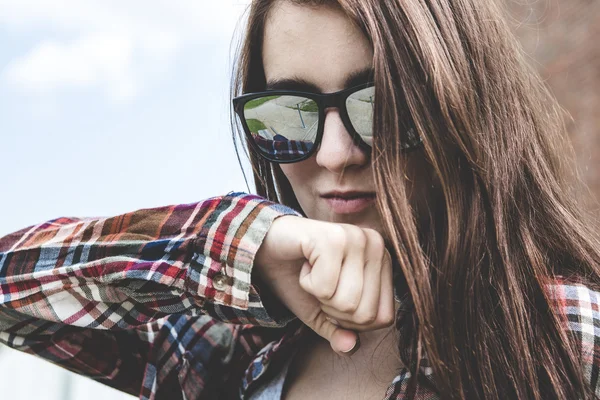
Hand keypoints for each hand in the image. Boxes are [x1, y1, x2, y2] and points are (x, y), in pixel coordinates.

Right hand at [255, 216, 394, 354]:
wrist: (265, 246)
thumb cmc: (298, 275)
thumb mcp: (321, 311)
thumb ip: (340, 330)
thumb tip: (350, 347)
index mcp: (383, 261)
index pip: (384, 317)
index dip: (352, 322)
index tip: (331, 297)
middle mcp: (377, 245)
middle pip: (366, 313)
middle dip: (333, 310)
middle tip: (320, 283)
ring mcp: (357, 238)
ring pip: (347, 302)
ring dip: (320, 296)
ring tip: (313, 272)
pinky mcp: (333, 238)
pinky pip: (325, 287)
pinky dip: (307, 284)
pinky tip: (305, 264)